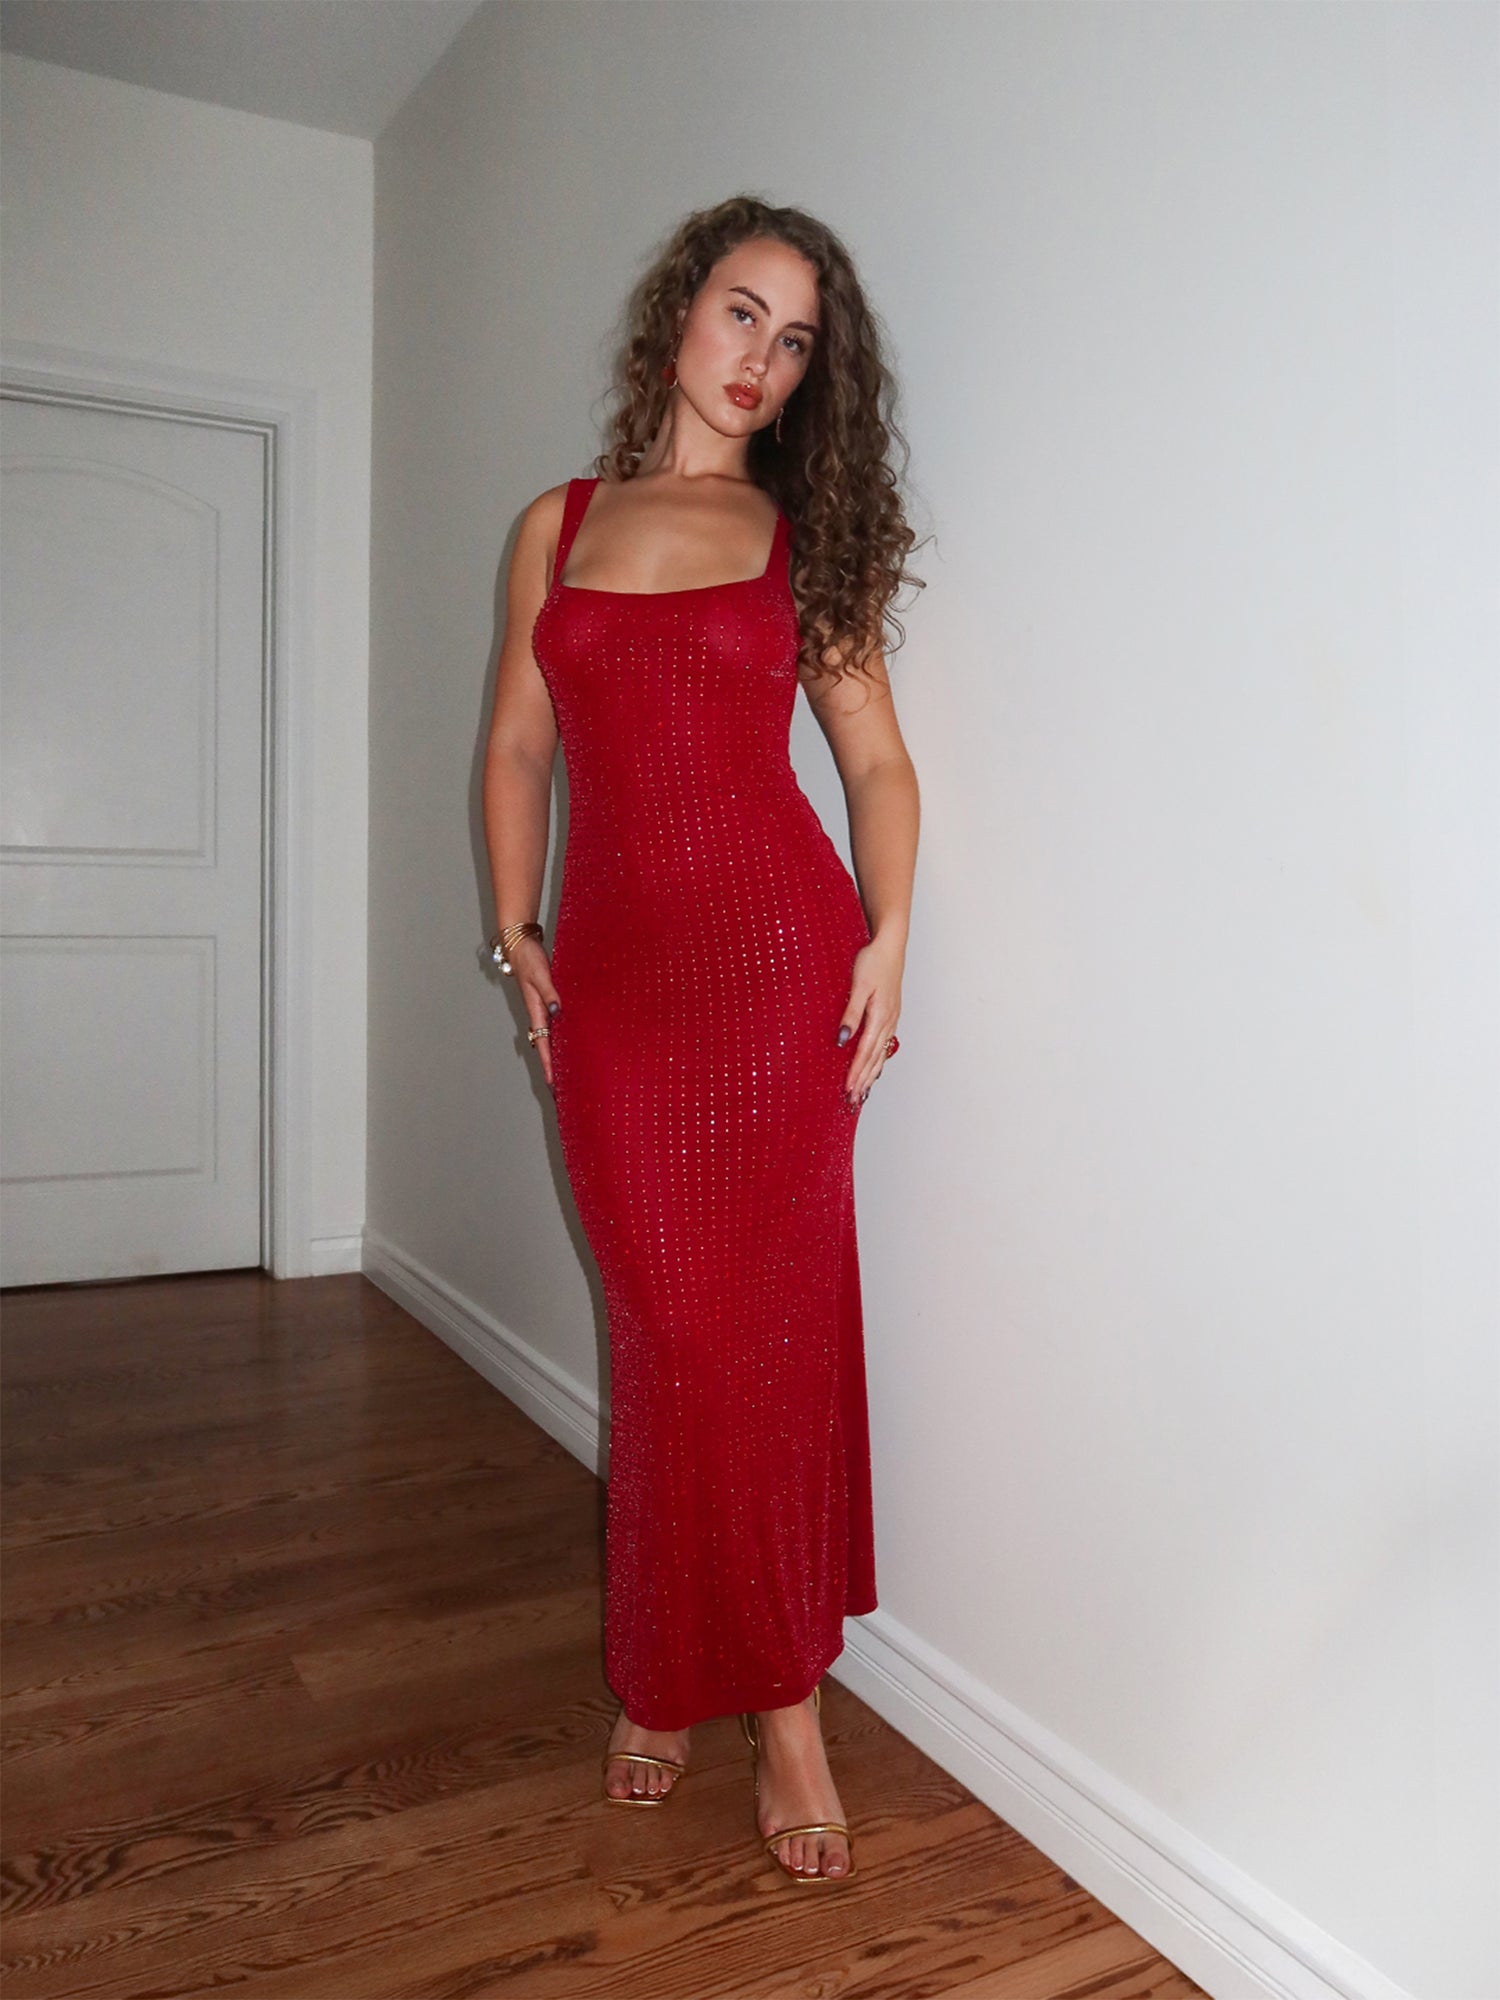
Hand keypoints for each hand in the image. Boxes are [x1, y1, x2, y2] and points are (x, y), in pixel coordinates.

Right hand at [512, 936, 560, 1093]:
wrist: (521, 946)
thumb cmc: (530, 959)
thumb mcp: (541, 975)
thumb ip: (550, 993)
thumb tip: (557, 1012)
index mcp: (536, 1011)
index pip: (544, 1044)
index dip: (549, 1065)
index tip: (552, 1084)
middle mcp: (539, 1015)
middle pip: (546, 1048)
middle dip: (552, 1070)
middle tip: (559, 1092)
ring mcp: (542, 1010)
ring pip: (550, 1040)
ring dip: (556, 1057)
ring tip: (565, 1077)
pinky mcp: (546, 1004)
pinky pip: (554, 1027)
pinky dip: (559, 1040)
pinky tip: (568, 1046)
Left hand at [836, 934, 903, 1106]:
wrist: (890, 944)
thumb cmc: (872, 961)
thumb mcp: (858, 986)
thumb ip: (851, 1014)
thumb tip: (843, 1040)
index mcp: (880, 1016)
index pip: (865, 1052)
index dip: (856, 1072)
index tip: (848, 1089)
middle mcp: (888, 1021)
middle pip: (875, 1057)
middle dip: (864, 1079)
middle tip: (854, 1099)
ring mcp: (891, 1018)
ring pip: (881, 1052)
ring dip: (872, 1073)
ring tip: (864, 1091)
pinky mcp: (890, 1013)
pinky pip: (884, 1043)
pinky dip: (878, 1059)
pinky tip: (875, 1066)